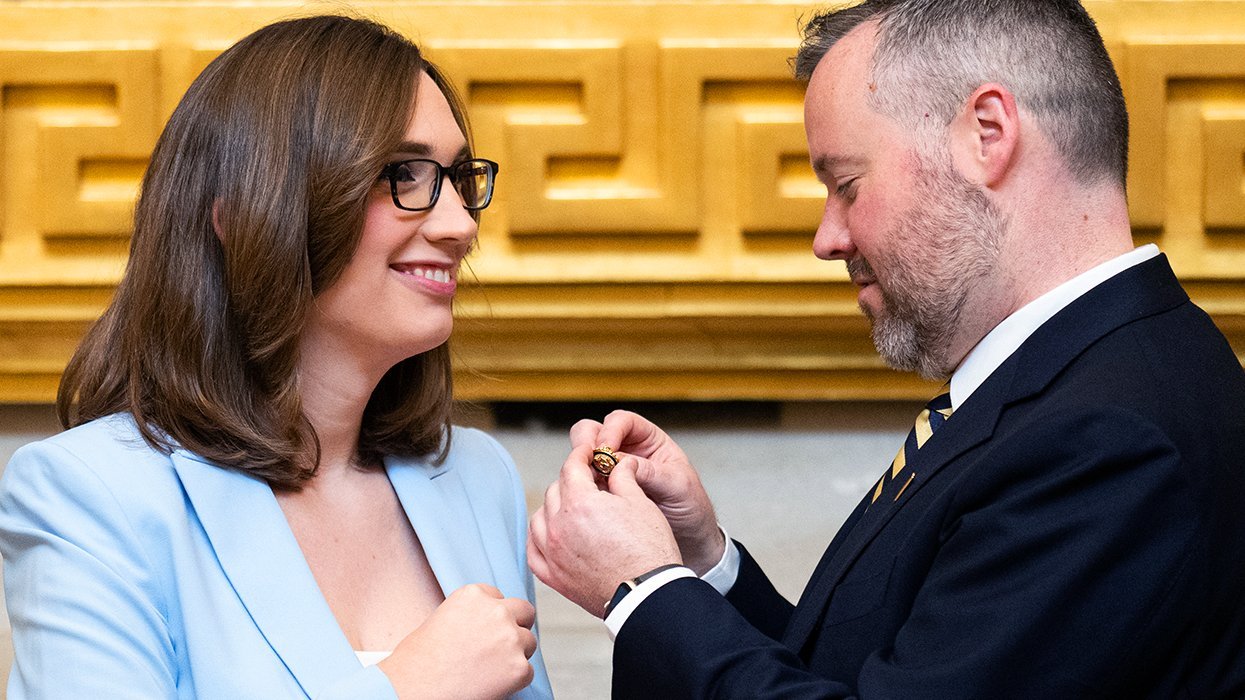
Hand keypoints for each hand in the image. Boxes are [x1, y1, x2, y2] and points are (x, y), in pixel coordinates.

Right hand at [377, 584, 535, 699]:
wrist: (411, 690)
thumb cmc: (416, 662)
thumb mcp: (441, 619)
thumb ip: (469, 615)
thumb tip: (484, 624)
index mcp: (474, 595)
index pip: (498, 597)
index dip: (492, 616)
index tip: (484, 630)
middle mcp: (497, 612)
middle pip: (524, 612)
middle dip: (515, 627)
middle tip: (500, 647)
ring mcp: (510, 639)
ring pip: (529, 643)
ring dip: (515, 654)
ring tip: (488, 670)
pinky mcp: (519, 668)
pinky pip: (527, 672)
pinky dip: (514, 681)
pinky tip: (490, 685)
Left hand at [528, 444, 681, 616]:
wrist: (647, 595)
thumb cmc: (649, 552)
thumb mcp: (641, 503)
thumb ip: (623, 478)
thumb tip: (619, 464)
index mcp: (580, 503)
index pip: (571, 467)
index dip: (581, 455)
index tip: (587, 453)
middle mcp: (559, 526)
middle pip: (555, 490)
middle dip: (571, 480)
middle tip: (588, 480)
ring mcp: (553, 553)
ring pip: (540, 518)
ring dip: (553, 507)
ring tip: (570, 507)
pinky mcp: (554, 576)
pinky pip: (533, 550)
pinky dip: (539, 538)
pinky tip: (550, 534)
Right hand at [572, 411, 724, 574]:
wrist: (691, 539)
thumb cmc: (692, 507)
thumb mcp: (678, 486)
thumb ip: (651, 472)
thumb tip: (620, 461)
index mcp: (649, 440)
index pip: (622, 421)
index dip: (610, 431)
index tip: (606, 451)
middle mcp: (628, 451)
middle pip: (594, 432)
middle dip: (587, 444)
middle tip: (589, 464)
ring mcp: (613, 472)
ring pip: (584, 457)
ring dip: (582, 467)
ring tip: (592, 486)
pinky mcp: (604, 493)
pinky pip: (584, 483)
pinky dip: (582, 488)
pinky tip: (592, 501)